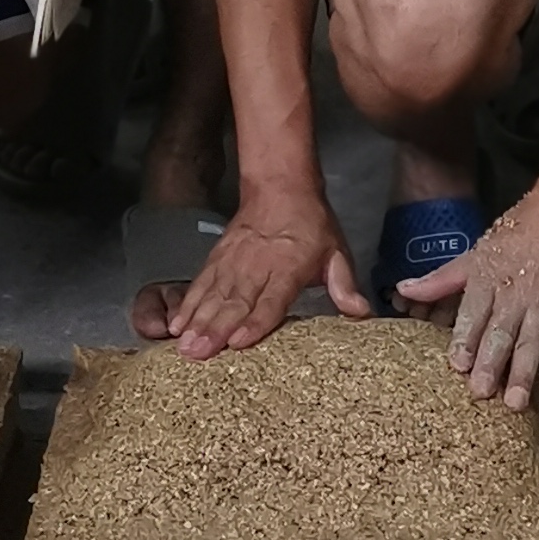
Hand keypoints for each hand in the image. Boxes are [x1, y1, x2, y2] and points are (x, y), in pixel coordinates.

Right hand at [166, 192, 366, 356]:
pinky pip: (200, 283)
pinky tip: (177, 323)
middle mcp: (257, 265)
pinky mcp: (217, 258)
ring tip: (184, 345)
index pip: (271, 298)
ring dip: (197, 320)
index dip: (255, 321)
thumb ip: (343, 284)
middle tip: (198, 353)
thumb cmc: (311, 225)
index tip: (238, 341)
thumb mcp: (336, 251)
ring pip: (213, 294)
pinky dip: (187, 303)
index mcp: (288, 266)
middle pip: (234, 301)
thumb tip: (361, 312)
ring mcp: (233, 261)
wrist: (281, 186)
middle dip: (215, 329)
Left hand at [423, 200, 538, 407]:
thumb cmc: (518, 232)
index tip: (457, 364)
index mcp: (486, 280)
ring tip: (514, 403)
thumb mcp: (475, 253)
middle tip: (481, 392)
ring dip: (522, 374)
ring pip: (529, 343)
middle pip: (499, 334)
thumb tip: (403, 290)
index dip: (465, 340)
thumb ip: (441, 280)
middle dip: (490, 364)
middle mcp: (513, 296)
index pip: (473, 315)